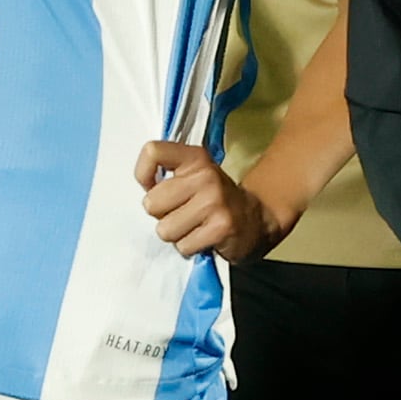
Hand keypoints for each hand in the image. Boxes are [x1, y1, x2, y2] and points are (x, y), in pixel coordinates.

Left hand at [135, 139, 283, 263]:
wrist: (257, 218)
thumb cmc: (213, 199)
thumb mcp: (192, 177)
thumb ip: (166, 177)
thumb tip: (144, 191)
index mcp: (194, 157)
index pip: (152, 152)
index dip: (143, 174)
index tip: (154, 187)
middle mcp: (205, 174)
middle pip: (151, 203)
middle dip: (161, 215)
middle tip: (182, 213)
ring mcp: (214, 201)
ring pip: (165, 229)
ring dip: (176, 234)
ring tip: (194, 227)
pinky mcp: (222, 227)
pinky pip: (183, 245)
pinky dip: (190, 247)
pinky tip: (205, 238)